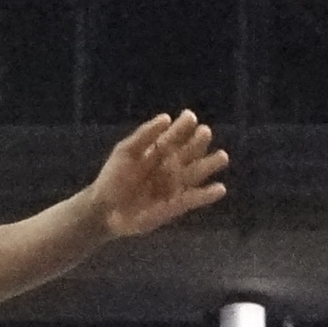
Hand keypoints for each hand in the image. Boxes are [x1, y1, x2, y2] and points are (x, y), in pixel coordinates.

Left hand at [81, 110, 228, 238]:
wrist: (106, 209)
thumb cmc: (113, 178)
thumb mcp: (125, 151)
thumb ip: (144, 135)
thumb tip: (166, 117)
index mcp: (158, 151)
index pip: (175, 136)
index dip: (183, 126)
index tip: (190, 117)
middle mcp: (170, 166)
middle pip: (189, 152)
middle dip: (198, 142)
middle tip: (205, 132)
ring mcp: (174, 185)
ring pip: (196, 173)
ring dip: (209, 165)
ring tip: (222, 156)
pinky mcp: (176, 205)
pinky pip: (194, 199)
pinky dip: (207, 195)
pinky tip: (220, 188)